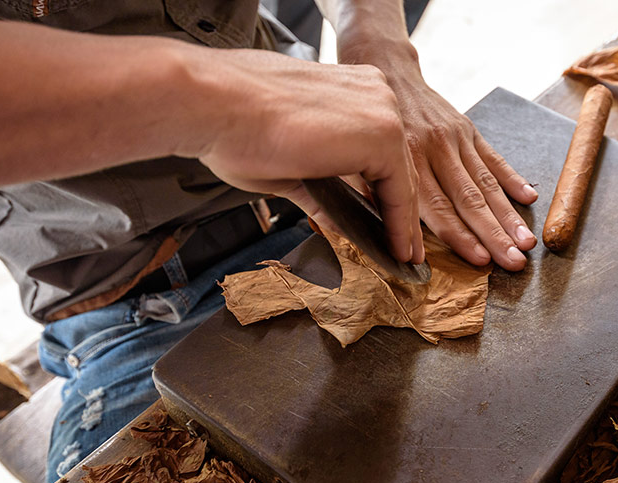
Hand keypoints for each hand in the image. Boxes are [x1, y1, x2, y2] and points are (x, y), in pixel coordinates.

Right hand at [188, 48, 423, 262]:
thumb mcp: (289, 162)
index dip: (387, 193)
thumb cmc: (235, 124)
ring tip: (403, 256)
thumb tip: (333, 218)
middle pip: (396, 164)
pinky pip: (400, 189)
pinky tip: (396, 248)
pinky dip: (399, 223)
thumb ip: (320, 187)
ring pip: (402, 177)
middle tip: (405, 247)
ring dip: (403, 223)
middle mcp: (374, 93)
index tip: (390, 226)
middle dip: (399, 211)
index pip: (381, 151)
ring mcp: (381, 109)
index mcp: (352, 89)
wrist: (212, 104)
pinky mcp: (382, 133)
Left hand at [338, 43, 538, 270]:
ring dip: (507, 216)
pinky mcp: (466, 128)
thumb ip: (372, 194)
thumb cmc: (366, 125)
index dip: (459, 237)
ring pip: (484, 183)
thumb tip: (387, 238)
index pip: (435, 208)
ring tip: (526, 243)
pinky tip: (528, 198)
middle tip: (514, 262)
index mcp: (403, 160)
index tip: (480, 260)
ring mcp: (453, 138)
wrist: (384, 68)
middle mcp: (432, 150)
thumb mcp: (356, 156)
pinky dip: (511, 178)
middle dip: (493, 235)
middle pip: (468, 200)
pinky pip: (492, 156)